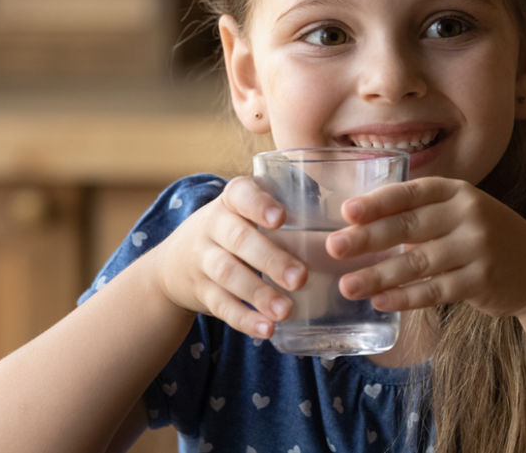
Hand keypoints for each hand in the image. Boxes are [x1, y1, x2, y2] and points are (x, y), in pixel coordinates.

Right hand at [145, 177, 306, 338]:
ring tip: (286, 311)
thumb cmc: (235, 229)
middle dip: (270, 260)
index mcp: (232, 199)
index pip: (241, 194)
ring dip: (259, 294)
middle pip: (239, 240)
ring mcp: (202, 259)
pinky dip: (244, 320)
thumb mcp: (248, 210)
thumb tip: (352, 213)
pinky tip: (267, 330)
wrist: (174, 263)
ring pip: (228, 275)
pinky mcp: (201, 291)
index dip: (259, 205)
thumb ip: (288, 205)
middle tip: (301, 277)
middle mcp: (213, 226)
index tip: (282, 219)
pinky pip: (221, 306)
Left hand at [326, 177, 525, 317]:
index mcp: (459, 192)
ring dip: (379, 275)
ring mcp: (478, 247)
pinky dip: (405, 297)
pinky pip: (435, 290)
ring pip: (418, 262)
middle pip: (409, 226)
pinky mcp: (482, 280)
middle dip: (367, 238)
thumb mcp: (462, 215)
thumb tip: (362, 227)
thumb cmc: (486, 240)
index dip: (377, 203)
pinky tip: (381, 302)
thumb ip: (423, 216)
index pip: (411, 193)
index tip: (346, 213)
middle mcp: (469, 214)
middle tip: (334, 248)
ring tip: (347, 286)